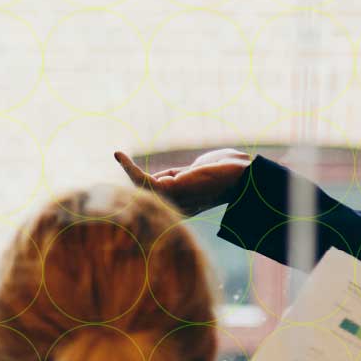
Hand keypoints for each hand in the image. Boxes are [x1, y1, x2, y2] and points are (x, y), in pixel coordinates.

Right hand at [115, 148, 253, 214]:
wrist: (243, 173)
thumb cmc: (230, 168)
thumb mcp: (203, 168)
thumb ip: (188, 172)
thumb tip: (180, 173)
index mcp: (187, 203)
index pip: (162, 190)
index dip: (146, 178)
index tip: (126, 161)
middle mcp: (177, 206)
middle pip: (149, 190)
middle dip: (133, 174)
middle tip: (118, 155)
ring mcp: (172, 200)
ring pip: (143, 187)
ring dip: (128, 170)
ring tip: (118, 154)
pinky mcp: (169, 190)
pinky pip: (142, 180)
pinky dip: (129, 168)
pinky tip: (118, 155)